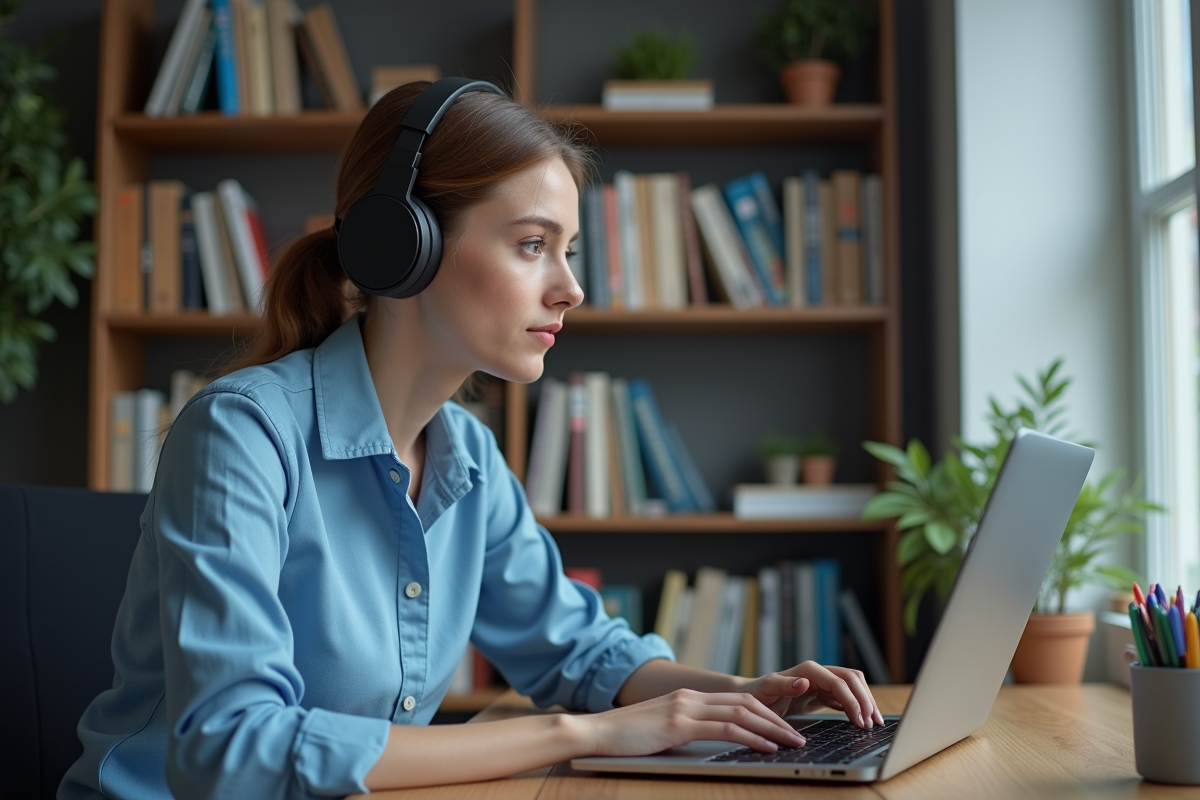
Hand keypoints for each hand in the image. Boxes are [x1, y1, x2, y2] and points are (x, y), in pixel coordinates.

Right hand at [578, 688, 807, 756]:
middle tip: (798, 736)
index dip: (766, 712)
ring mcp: (685, 708)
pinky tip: (767, 747)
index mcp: (688, 698)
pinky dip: (751, 737)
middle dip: (777, 719)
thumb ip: (686, 730)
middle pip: (747, 703)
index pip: (737, 700)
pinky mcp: (679, 723)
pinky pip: (725, 729)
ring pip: (742, 713)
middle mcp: (690, 697)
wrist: (595, 732)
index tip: (785, 727)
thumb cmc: (624, 738)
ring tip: (793, 743)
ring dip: (772, 729)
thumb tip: (710, 745)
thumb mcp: (662, 730)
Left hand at [741, 662, 884, 728]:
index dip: (853, 700)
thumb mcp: (766, 690)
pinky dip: (856, 706)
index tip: (860, 720)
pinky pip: (846, 696)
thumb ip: (783, 684)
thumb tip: (804, 682)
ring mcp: (822, 682)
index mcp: (808, 670)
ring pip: (853, 686)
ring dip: (865, 701)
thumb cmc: (756, 693)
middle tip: (872, 724)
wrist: (751, 697)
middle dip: (865, 700)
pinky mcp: (822, 693)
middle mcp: (818, 672)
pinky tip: (861, 719)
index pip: (839, 682)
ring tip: (873, 722)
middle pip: (852, 680)